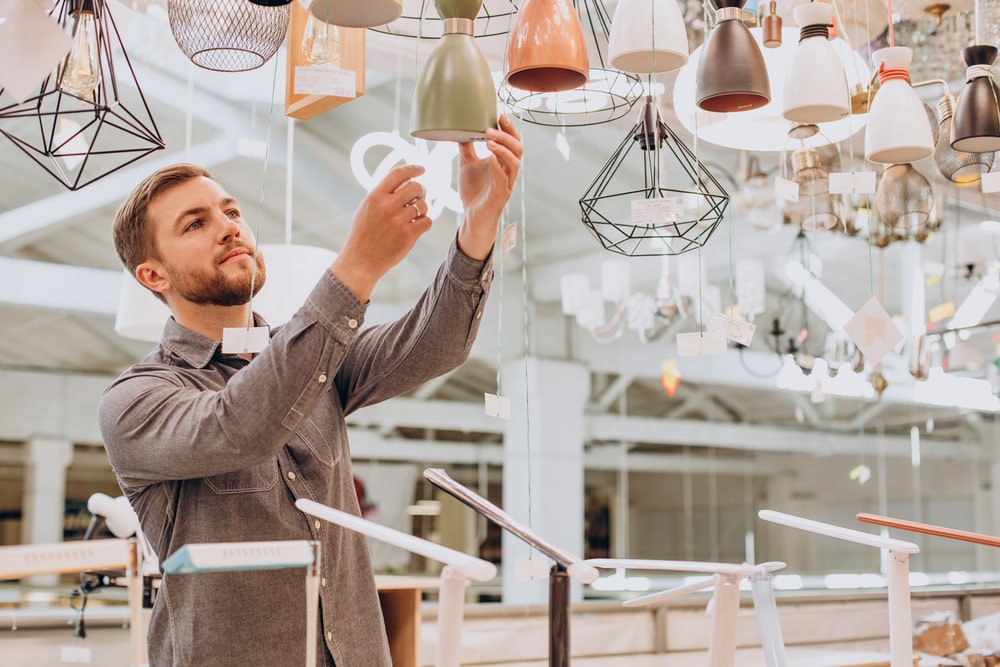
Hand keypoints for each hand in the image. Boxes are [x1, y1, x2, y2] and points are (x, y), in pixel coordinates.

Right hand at [330, 164, 430, 302]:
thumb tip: (405, 181)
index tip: (421, 169)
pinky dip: (424, 222)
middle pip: (416, 187)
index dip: (413, 169)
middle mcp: (387, 206)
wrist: (360, 260)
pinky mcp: (408, 235)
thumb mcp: (366, 208)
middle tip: (418, 197)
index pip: (398, 173)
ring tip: (413, 216)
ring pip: (423, 204)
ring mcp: (398, 221)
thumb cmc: (363, 234)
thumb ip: (383, 194)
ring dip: (422, 209)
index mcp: (375, 196)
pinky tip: (416, 226)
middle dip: (421, 191)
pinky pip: (427, 221)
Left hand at [456, 114, 523, 259]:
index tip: (500, 115)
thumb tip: (459, 128)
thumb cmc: (474, 191)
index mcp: (504, 161)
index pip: (513, 141)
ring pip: (514, 163)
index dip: (510, 128)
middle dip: (507, 136)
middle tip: (491, 127)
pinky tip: (490, 158)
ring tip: (489, 140)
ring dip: (503, 149)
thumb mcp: (468, 164)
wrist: (472, 216)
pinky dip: (498, 167)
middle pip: (518, 149)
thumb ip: (467, 147)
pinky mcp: (500, 195)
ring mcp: (506, 183)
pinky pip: (503, 179)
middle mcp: (509, 171)